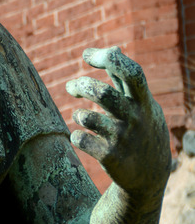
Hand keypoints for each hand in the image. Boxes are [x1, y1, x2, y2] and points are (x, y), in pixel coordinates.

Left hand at [66, 46, 169, 195]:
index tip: (87, 56)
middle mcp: (135, 117)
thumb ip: (124, 77)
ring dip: (79, 114)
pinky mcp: (110, 157)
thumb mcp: (140, 102)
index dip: (108, 58)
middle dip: (82, 85)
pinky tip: (83, 137)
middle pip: (102, 93)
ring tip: (82, 117)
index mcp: (142, 100)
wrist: (150, 175)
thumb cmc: (140, 128)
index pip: (131, 72)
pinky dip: (76, 135)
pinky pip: (80, 139)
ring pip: (87, 117)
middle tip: (73, 88)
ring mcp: (122, 138)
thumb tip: (113, 48)